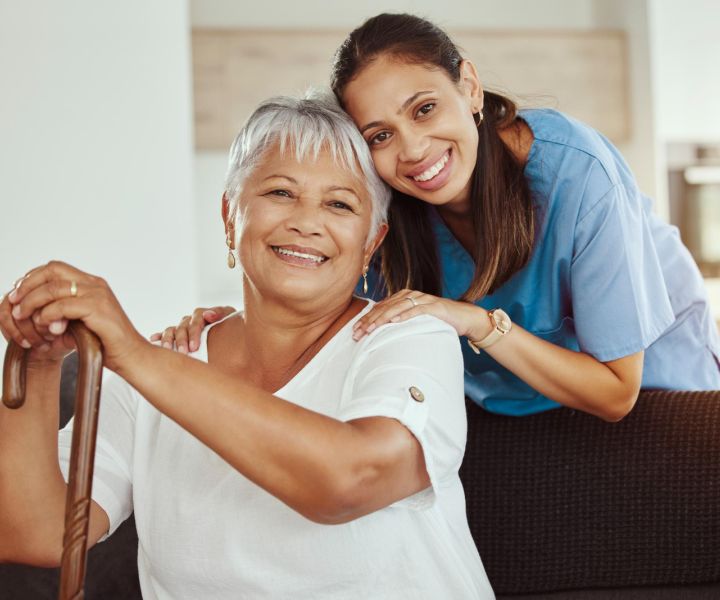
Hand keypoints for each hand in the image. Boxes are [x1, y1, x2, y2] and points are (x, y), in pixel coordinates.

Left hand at [5, 261, 147, 372]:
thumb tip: (35, 310)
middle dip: (28, 285)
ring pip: (54, 287)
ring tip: (24, 316)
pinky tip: (46, 326)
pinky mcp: (98, 308)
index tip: (18, 295)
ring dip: (33, 302)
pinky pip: (63, 306)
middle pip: (53, 270)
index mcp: (92, 284)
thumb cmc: (107, 343)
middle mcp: (95, 284)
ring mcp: (98, 295)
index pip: (56, 268)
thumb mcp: (81, 322)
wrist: (132, 356)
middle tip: (14, 302)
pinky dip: (49, 315)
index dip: (32, 278)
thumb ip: (63, 311)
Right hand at [149, 306, 235, 353]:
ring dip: (169, 340)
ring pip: (173, 330)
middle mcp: (192, 320)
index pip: (197, 319)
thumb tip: (208, 314)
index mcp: (205, 314)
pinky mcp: (179, 335)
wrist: (233, 333)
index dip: (194, 332)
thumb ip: (222, 314)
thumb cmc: (233, 326)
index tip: (194, 346)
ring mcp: (184, 327)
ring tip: (168, 350)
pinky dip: (159, 336)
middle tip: (184, 353)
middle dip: (182, 340)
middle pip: (183, 326)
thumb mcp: (231, 318)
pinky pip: (166, 334)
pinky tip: (154, 340)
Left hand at [351, 289, 492, 340]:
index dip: (366, 319)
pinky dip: (405, 315)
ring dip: (382, 319)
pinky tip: (395, 321)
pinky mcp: (434, 306)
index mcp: (402, 298)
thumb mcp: (414, 321)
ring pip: (397, 308)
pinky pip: (417, 310)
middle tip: (357, 333)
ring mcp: (422, 300)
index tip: (354, 332)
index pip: (380, 308)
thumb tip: (378, 334)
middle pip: (385, 308)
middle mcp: (410, 296)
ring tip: (371, 329)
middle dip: (369, 321)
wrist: (463, 317)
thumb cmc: (436, 321)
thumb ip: (398, 322)